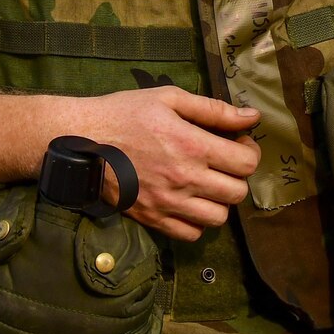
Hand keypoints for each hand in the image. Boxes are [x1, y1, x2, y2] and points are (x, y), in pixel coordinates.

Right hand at [73, 88, 262, 240]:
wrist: (81, 142)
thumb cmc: (125, 113)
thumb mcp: (170, 98)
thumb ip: (214, 110)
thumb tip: (252, 116)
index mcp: (192, 145)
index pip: (246, 163)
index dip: (250, 152)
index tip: (238, 143)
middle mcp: (184, 179)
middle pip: (237, 193)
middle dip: (238, 177)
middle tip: (224, 163)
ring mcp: (167, 203)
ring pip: (218, 219)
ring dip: (220, 202)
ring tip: (208, 184)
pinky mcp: (151, 219)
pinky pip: (190, 234)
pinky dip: (197, 221)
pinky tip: (190, 202)